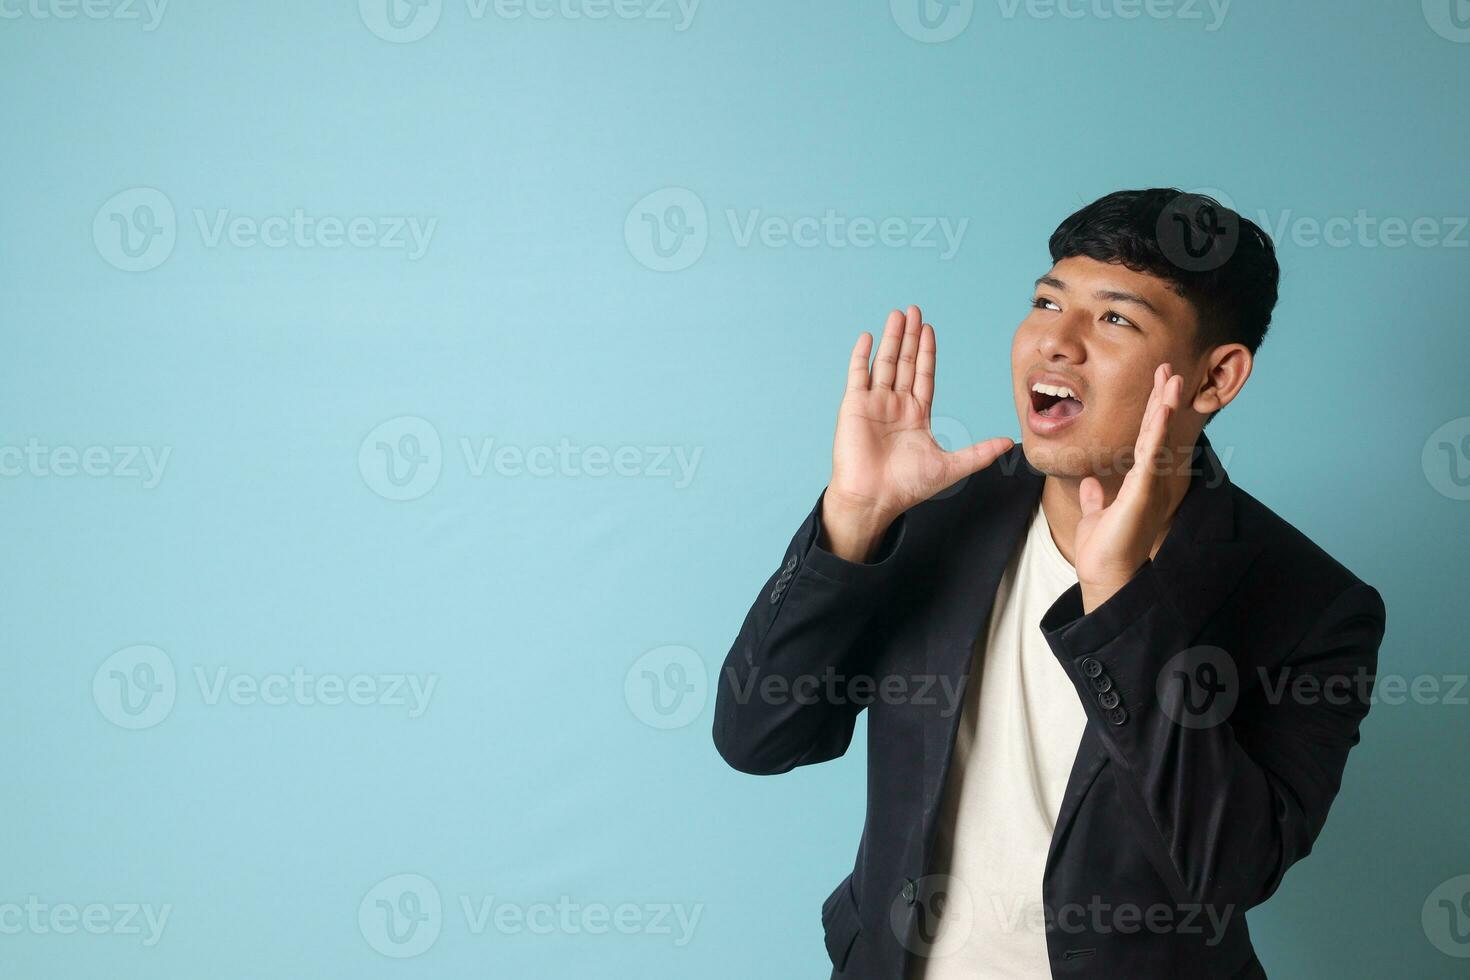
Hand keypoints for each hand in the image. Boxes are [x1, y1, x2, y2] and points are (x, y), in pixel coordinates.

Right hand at [822, 305, 1014, 561]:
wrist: (874, 498)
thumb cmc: (907, 487)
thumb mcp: (952, 467)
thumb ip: (979, 452)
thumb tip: (1009, 443)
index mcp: (916, 415)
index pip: (923, 375)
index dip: (926, 352)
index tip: (929, 330)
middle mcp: (895, 405)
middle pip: (904, 362)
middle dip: (909, 336)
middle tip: (914, 310)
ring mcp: (874, 404)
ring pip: (884, 363)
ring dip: (890, 338)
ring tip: (897, 314)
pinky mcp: (854, 406)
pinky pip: (858, 375)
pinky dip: (862, 355)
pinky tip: (868, 336)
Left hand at [1074, 363, 1185, 612]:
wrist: (1104, 573)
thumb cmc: (1103, 549)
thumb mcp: (1095, 515)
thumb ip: (1094, 498)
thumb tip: (1089, 484)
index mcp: (1140, 481)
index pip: (1148, 437)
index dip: (1152, 410)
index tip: (1158, 384)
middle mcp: (1150, 480)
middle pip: (1158, 431)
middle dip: (1163, 398)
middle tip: (1169, 369)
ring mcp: (1149, 485)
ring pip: (1159, 437)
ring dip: (1165, 406)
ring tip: (1173, 378)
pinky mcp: (1143, 492)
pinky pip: (1151, 455)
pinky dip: (1157, 430)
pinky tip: (1162, 408)